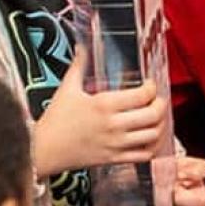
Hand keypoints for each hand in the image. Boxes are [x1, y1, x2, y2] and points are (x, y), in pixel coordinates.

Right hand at [33, 52, 166, 177]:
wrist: (43, 149)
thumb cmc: (54, 120)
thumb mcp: (67, 88)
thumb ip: (78, 65)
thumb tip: (82, 46)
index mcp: (103, 104)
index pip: (142, 95)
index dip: (152, 88)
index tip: (150, 85)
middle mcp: (113, 125)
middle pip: (153, 115)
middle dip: (161, 105)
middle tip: (158, 100)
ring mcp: (116, 144)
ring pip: (153, 135)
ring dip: (161, 125)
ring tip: (158, 118)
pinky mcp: (114, 159)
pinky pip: (144, 155)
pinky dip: (154, 146)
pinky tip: (151, 138)